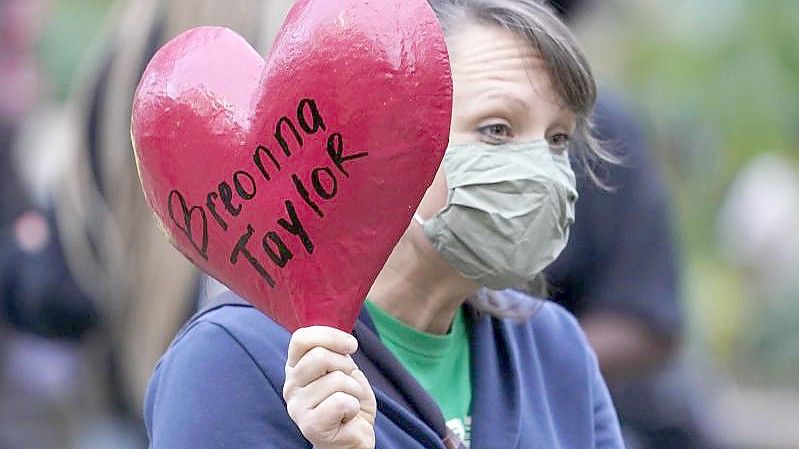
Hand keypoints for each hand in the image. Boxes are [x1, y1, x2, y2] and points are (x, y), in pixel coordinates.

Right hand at [283, 326, 376, 448]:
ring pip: (336, 379)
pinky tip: (347, 416)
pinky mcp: (310, 425)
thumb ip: (335, 352)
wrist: (354, 436)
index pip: (301, 338)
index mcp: (295, 367)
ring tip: (348, 403)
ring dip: (354, 390)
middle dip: (346, 366)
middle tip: (349, 383)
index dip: (330, 336)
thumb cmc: (348, 400)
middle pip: (320, 356)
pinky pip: (341, 401)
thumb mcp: (343, 369)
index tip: (351, 345)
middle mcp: (290, 386)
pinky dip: (353, 406)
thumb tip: (344, 339)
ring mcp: (297, 407)